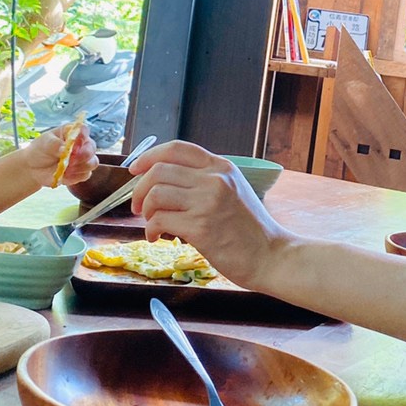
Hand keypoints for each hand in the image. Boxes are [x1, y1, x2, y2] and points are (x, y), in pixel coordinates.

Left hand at [23, 123, 98, 187]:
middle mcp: (82, 144)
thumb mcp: (44, 143)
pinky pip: (86, 175)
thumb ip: (55, 144)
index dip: (82, 136)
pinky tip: (64, 176)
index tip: (74, 145)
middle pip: (91, 148)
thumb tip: (64, 149)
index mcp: (72, 132)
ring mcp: (83, 159)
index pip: (84, 130)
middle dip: (82, 155)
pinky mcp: (81, 172)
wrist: (34, 167)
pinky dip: (75, 177)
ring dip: (80, 167)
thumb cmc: (40, 150)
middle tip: (69, 161)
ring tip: (65, 170)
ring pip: (92, 163)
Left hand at [127, 141, 287, 288]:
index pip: (176, 148)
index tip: (134, 169)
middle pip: (159, 170)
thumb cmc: (250, 229)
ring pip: (156, 194)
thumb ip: (205, 181)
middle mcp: (214, 179)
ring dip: (145, 210)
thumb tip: (164, 181)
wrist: (271, 256)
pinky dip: (151, 230)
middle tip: (137, 206)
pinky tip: (157, 238)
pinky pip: (159, 220)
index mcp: (221, 166)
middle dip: (140, 189)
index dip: (149, 156)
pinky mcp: (200, 228)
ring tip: (152, 224)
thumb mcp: (233, 190)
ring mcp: (207, 202)